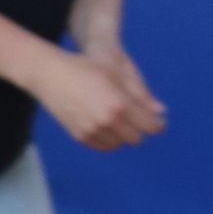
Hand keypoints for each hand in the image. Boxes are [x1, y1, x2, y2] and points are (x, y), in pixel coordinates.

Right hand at [40, 47, 164, 150]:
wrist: (51, 73)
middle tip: (138, 118)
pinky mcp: (79, 136)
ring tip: (120, 119)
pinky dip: (108, 139)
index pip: (149, 126)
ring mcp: (91, 130)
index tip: (158, 122)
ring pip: (119, 144)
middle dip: (139, 128)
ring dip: (123, 135)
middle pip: (136, 138)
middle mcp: (106, 121)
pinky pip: (102, 146)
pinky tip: (107, 125)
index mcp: (120, 105)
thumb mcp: (119, 73)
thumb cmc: (87, 67)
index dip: (157, 124)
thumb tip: (161, 111)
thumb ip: (142, 95)